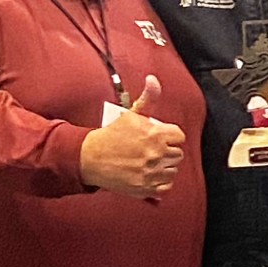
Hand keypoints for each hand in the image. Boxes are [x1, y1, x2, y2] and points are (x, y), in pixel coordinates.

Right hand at [80, 74, 184, 198]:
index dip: (170, 136)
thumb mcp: (130, 114)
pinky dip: (161, 182)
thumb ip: (147, 97)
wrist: (89, 157)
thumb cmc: (110, 135)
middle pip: (177, 154)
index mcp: (155, 134)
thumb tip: (153, 80)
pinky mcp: (145, 187)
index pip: (179, 136)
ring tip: (152, 162)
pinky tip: (152, 174)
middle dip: (167, 150)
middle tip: (154, 150)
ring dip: (165, 166)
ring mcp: (151, 172)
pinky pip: (166, 186)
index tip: (161, 138)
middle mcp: (155, 153)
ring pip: (173, 170)